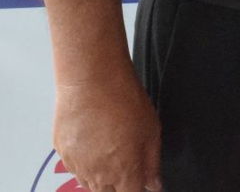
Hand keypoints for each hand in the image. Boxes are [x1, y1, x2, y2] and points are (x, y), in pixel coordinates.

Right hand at [54, 74, 161, 191]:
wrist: (92, 82)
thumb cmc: (124, 101)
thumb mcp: (152, 131)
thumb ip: (151, 163)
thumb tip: (154, 184)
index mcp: (122, 172)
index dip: (138, 188)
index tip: (142, 181)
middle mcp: (97, 175)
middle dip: (120, 185)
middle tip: (127, 164)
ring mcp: (76, 165)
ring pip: (89, 183)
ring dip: (102, 176)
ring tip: (111, 151)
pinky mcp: (62, 152)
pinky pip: (75, 167)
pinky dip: (85, 162)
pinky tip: (94, 143)